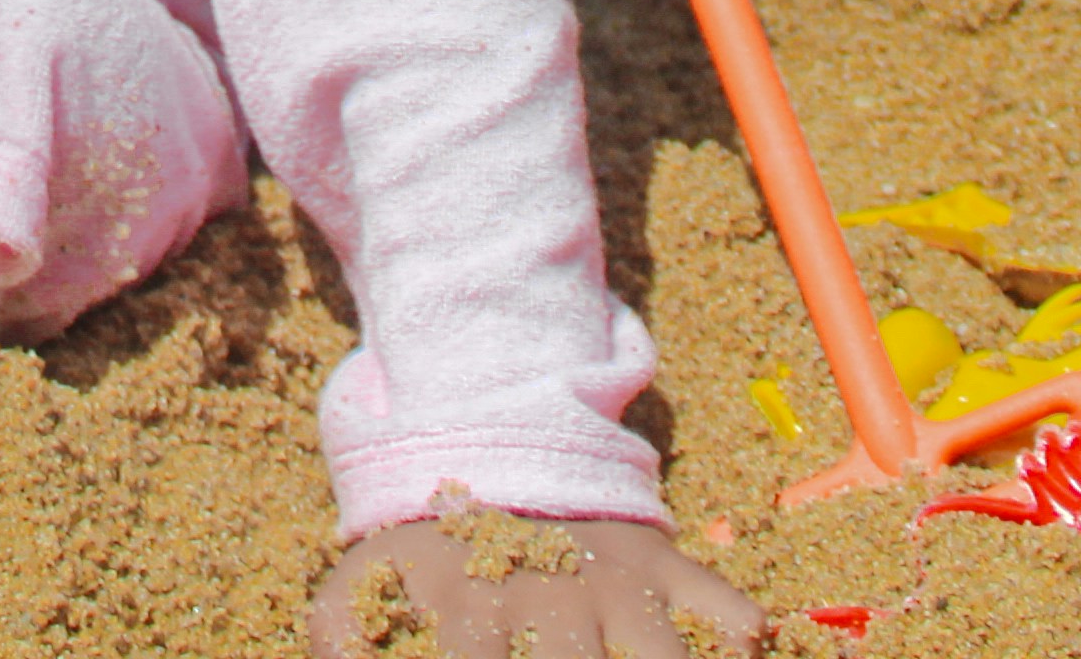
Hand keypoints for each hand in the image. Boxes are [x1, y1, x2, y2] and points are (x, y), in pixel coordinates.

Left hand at [308, 515, 764, 658]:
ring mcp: (618, 583)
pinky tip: (732, 657)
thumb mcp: (361, 585)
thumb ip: (341, 639)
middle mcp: (551, 601)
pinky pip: (729, 615)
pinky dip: (739, 643)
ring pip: (664, 656)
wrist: (496, 442)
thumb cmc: (428, 549)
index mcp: (471, 614)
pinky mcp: (668, 567)